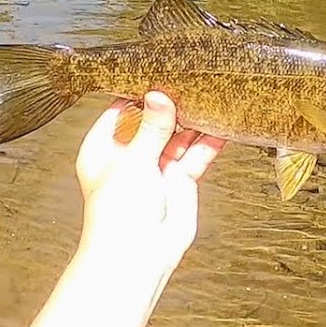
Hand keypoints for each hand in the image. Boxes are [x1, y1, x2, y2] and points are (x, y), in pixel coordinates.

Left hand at [74, 91, 226, 270]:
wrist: (136, 256)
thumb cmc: (117, 214)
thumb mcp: (133, 161)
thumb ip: (151, 128)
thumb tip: (158, 97)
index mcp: (104, 147)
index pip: (122, 109)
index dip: (140, 92)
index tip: (159, 71)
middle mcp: (130, 155)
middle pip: (153, 121)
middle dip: (171, 105)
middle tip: (191, 78)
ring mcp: (156, 168)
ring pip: (178, 136)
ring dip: (194, 120)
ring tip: (211, 96)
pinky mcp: (179, 180)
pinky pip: (196, 155)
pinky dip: (209, 141)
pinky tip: (222, 125)